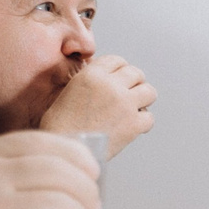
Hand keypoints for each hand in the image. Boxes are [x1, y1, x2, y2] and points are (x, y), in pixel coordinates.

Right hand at [39, 53, 155, 157]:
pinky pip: (149, 117)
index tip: (120, 79)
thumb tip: (108, 81)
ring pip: (149, 92)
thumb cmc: (59, 126)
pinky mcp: (133, 124)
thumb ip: (90, 83)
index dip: (120, 69)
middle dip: (135, 83)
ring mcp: (125, 104)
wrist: (62, 148)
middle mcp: (111, 85)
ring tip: (134, 109)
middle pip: (136, 73)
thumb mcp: (69, 91)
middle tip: (130, 95)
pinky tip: (132, 128)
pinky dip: (143, 123)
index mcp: (91, 74)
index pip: (117, 60)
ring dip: (143, 100)